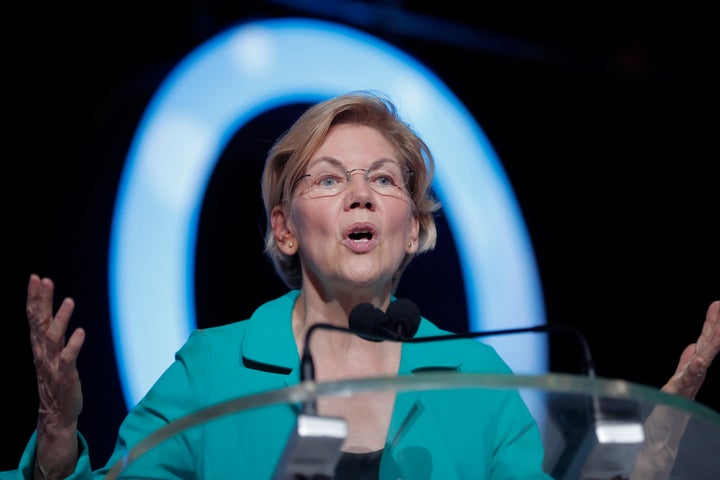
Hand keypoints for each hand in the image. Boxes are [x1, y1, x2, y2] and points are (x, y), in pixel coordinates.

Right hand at [27, 274, 84, 478]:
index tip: (35, 277)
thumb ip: (51, 331)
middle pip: (40, 322)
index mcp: (39, 345)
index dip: (34, 297)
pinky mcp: (65, 375)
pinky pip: (68, 358)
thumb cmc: (56, 377)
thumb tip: (52, 309)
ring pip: (54, 338)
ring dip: (60, 319)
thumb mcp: (51, 351)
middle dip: (42, 301)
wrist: (57, 412)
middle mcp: (43, 351)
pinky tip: (80, 332)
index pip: (33, 316)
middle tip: (44, 281)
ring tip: (69, 301)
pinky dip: (74, 345)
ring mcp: (53, 363)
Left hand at [631, 300, 718, 479]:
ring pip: (701, 361)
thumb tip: (692, 347)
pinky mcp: (677, 396)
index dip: (711, 325)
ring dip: (708, 343)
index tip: (717, 305)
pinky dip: (693, 369)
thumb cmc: (671, 411)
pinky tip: (697, 358)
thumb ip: (686, 365)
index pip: (704, 343)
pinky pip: (687, 381)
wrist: (662, 437)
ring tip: (715, 324)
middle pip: (706, 348)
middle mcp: (693, 376)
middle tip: (719, 306)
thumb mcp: (677, 381)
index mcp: (693, 370)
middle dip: (714, 327)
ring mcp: (687, 386)